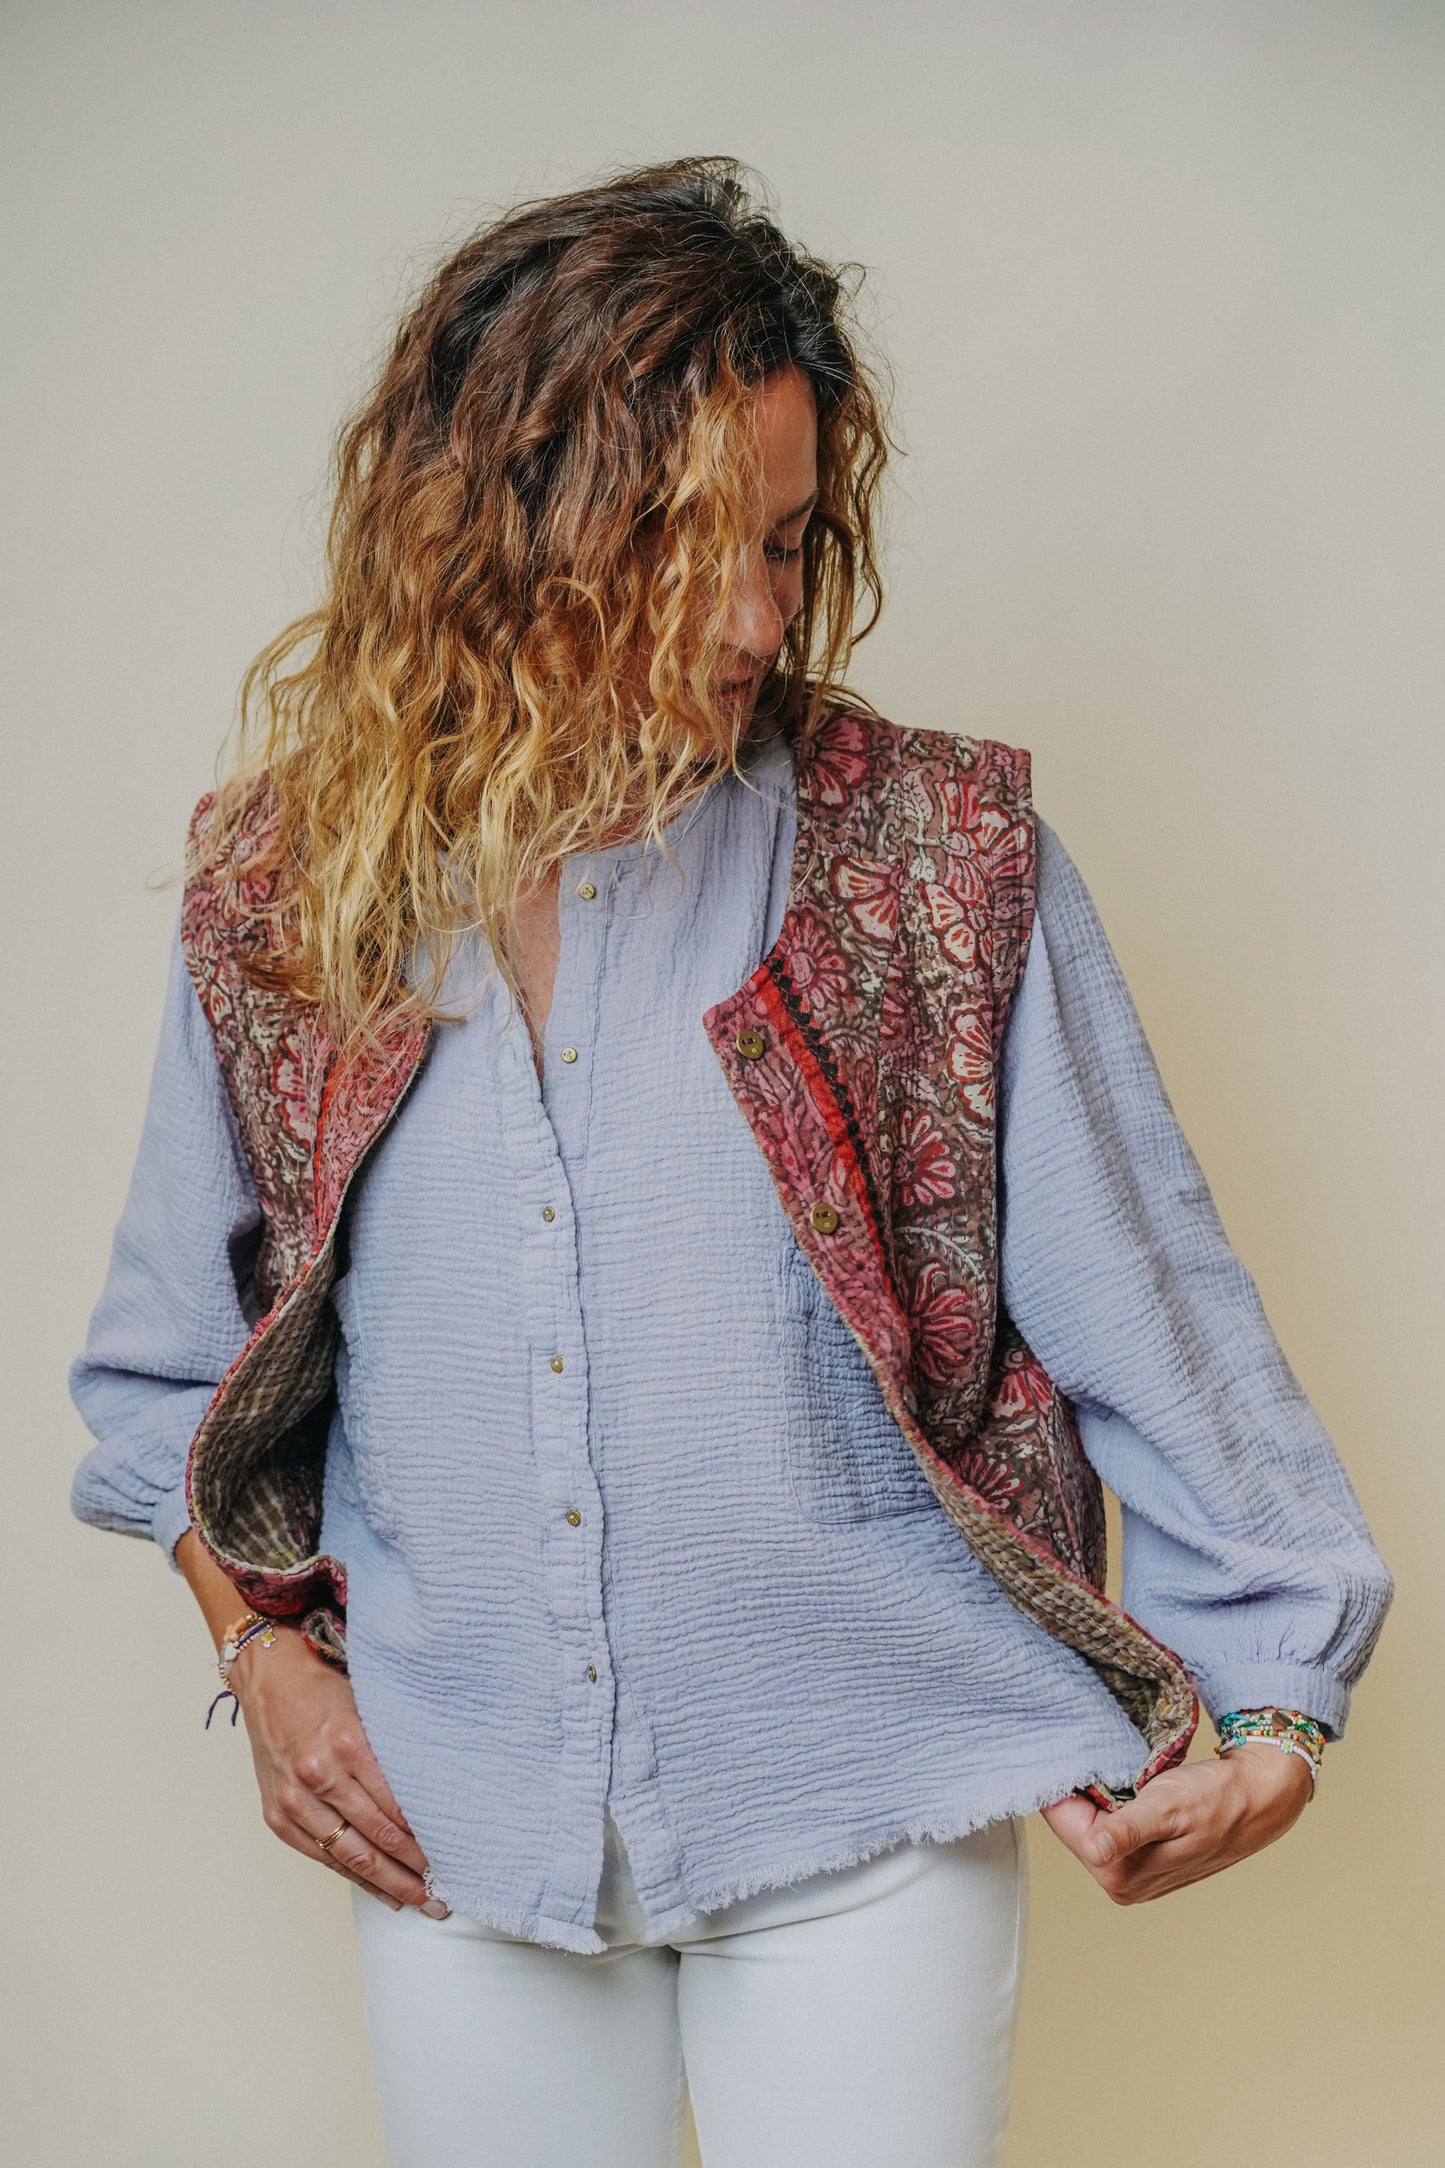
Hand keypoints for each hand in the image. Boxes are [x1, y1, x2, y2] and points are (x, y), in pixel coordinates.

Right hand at [229, 1625, 448, 1917]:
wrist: (270, 1681)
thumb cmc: (325, 1692)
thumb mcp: (370, 1710)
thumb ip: (395, 1754)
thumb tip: (437, 1799)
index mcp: (349, 1744)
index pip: (398, 1807)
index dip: (427, 1840)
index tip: (454, 1857)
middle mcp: (319, 1775)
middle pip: (377, 1840)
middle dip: (414, 1872)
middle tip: (443, 1895)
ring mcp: (294, 1800)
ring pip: (350, 1857)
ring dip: (389, 1885)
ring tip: (420, 1902)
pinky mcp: (278, 1818)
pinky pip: (323, 1858)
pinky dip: (355, 1878)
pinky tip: (381, 1892)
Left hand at [1040, 1743, 1312, 1902]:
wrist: (1258, 1797)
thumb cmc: (1217, 1798)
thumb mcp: (1168, 1807)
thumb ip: (1127, 1830)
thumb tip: (1095, 1851)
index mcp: (1121, 1875)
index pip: (1064, 1825)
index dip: (1059, 1786)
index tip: (1058, 1751)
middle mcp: (1122, 1883)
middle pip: (1072, 1828)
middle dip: (1073, 1792)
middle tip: (1083, 1751)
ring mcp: (1132, 1874)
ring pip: (1087, 1826)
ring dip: (1090, 1796)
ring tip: (1101, 1764)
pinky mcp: (1142, 1860)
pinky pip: (1107, 1827)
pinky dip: (1106, 1803)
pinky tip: (1116, 1782)